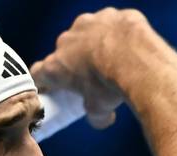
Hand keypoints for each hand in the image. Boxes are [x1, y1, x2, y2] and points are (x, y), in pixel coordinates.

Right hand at [29, 8, 149, 128]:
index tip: (49, 87)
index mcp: (57, 66)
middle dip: (74, 61)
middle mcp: (67, 41)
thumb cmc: (111, 84)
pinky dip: (115, 32)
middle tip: (90, 75)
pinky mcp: (109, 14)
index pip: (38, 73)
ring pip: (86, 33)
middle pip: (64, 51)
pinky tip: (127, 44)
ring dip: (94, 43)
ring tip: (113, 58)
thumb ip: (95, 116)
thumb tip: (102, 120)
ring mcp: (88, 23)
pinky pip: (109, 23)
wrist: (137, 59)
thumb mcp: (99, 109)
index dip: (43, 81)